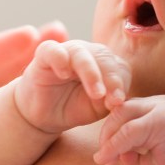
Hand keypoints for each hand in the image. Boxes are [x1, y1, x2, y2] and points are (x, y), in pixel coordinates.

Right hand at [13, 40, 130, 133]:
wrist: (43, 115)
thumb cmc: (72, 107)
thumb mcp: (97, 108)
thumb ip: (110, 100)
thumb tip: (119, 98)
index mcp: (103, 63)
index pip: (119, 67)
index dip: (121, 83)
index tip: (118, 103)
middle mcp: (87, 53)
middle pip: (103, 56)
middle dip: (111, 78)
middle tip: (113, 100)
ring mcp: (66, 51)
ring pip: (81, 53)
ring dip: (91, 72)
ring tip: (96, 93)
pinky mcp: (44, 55)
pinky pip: (53, 50)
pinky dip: (60, 58)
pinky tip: (64, 74)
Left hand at [94, 95, 164, 164]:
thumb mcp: (150, 158)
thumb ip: (131, 152)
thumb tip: (112, 156)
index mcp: (155, 109)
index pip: (123, 112)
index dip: (110, 131)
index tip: (105, 152)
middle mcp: (156, 104)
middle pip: (118, 111)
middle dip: (106, 134)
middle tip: (102, 157)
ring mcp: (159, 109)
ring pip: (121, 118)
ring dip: (108, 140)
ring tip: (104, 160)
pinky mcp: (159, 120)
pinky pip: (128, 130)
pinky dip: (114, 145)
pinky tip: (108, 158)